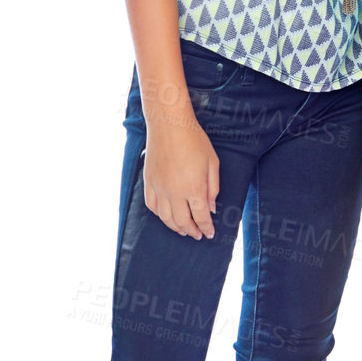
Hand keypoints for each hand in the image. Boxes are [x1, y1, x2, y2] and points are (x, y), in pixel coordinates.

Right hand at [143, 110, 219, 239]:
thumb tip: (210, 208)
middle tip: (197, 235)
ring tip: (183, 230)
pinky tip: (166, 216)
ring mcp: (159, 188)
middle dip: (192, 231)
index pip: (201, 217)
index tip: (209, 233)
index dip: (206, 228)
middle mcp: (175, 192)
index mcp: (194, 188)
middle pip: (182, 221)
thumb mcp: (212, 163)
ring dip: (175, 227)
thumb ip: (213, 188)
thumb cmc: (194, 140)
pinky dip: (159, 215)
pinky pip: (152, 205)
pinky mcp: (149, 182)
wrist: (169, 125)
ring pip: (165, 217)